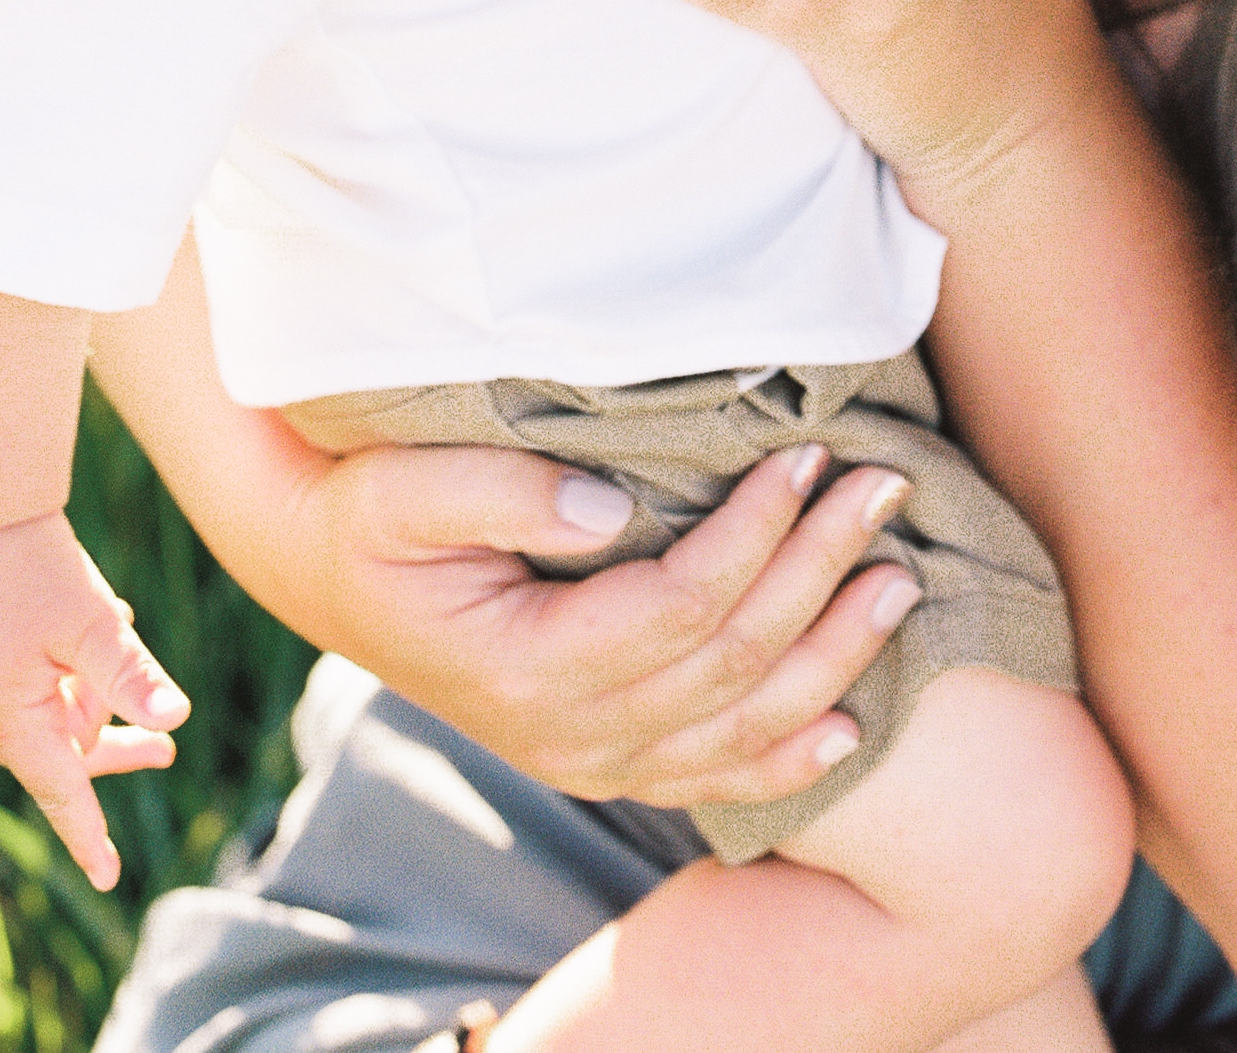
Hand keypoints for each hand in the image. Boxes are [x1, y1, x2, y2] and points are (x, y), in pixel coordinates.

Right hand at [0, 511, 187, 888]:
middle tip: (165, 752)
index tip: (110, 877)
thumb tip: (176, 719)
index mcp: (3, 717)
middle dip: (113, 745)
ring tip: (120, 626)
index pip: (59, 790)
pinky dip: (64, 667)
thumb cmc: (35, 565)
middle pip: (60, 750)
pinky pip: (28, 684)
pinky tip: (96, 616)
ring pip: (48, 711)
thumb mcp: (94, 623)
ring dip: (90, 690)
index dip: (89, 834)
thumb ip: (131, 677)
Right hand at [231, 430, 925, 814]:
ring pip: (744, 727)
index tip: (806, 457)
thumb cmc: (370, 518)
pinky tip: (852, 726)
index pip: (680, 603)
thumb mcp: (402, 487)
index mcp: (527, 665)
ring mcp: (592, 763)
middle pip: (732, 661)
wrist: (334, 582)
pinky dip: (790, 758)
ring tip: (902, 578)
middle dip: (819, 569)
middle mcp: (569, 735)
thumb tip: (612, 506)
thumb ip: (498, 490)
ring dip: (834, 654)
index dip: (755, 532)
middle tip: (883, 486)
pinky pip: (716, 779)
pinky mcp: (607, 765)